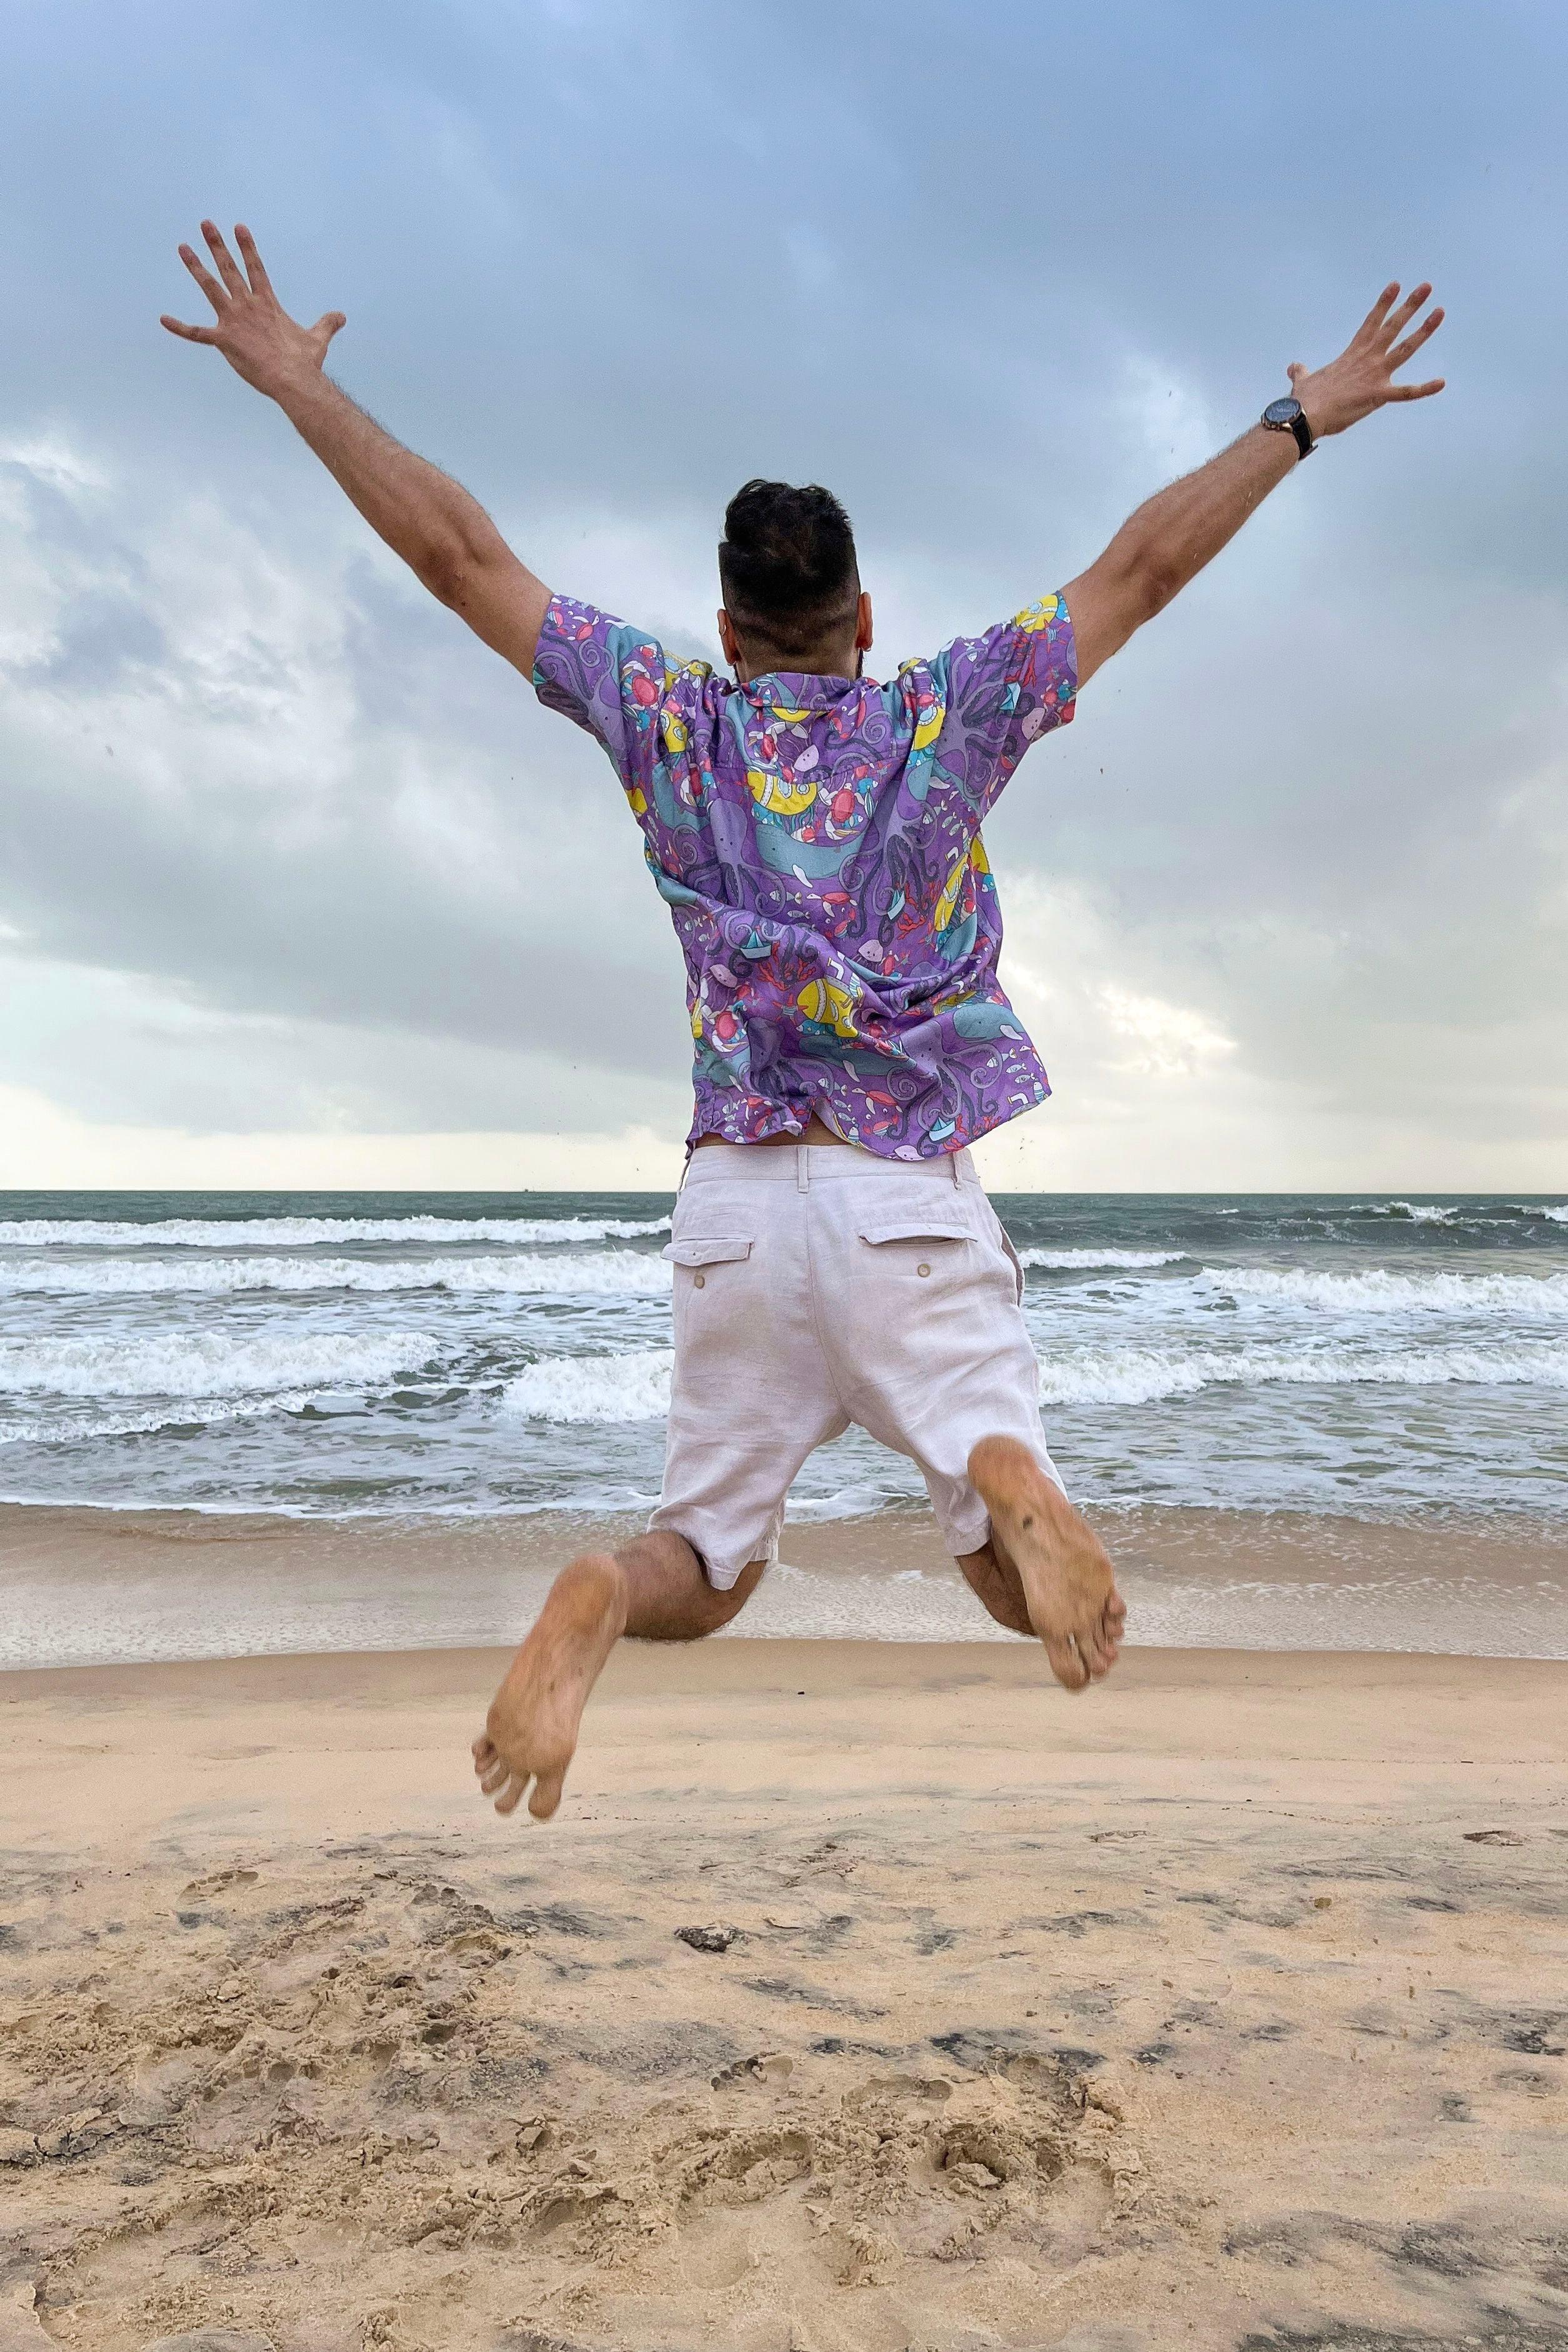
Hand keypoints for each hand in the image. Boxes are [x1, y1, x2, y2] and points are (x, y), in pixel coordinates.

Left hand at [161, 221, 344, 398]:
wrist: (293, 379)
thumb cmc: (305, 362)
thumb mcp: (318, 339)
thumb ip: (327, 324)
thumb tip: (342, 316)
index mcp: (267, 303)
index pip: (256, 267)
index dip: (247, 247)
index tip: (238, 227)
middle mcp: (248, 305)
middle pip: (229, 268)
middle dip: (217, 245)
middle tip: (206, 224)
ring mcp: (233, 320)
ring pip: (210, 287)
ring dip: (195, 267)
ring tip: (183, 247)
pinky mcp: (223, 340)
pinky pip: (196, 333)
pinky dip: (179, 328)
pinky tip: (163, 319)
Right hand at [1287, 282, 1445, 438]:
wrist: (1305, 414)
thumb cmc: (1303, 399)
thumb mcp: (1302, 381)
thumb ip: (1301, 371)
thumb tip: (1294, 367)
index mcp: (1352, 354)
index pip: (1371, 322)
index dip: (1384, 303)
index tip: (1396, 285)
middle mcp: (1367, 358)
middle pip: (1392, 326)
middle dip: (1410, 305)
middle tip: (1427, 287)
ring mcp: (1375, 375)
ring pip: (1405, 348)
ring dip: (1423, 330)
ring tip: (1439, 312)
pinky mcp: (1378, 395)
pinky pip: (1406, 392)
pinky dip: (1424, 389)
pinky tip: (1441, 382)